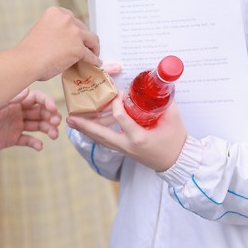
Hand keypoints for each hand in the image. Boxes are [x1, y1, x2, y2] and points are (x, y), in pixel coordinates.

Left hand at [0, 88, 62, 157]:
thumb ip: (9, 100)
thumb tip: (27, 90)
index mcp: (12, 101)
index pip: (35, 98)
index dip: (46, 102)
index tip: (53, 110)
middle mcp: (15, 111)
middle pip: (39, 112)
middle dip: (50, 116)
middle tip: (56, 123)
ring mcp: (14, 125)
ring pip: (37, 125)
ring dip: (47, 129)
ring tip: (53, 135)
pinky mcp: (12, 138)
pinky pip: (28, 140)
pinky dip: (35, 143)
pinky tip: (39, 146)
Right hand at [21, 7, 100, 81]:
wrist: (26, 62)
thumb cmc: (29, 51)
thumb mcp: (41, 30)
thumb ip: (55, 30)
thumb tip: (66, 41)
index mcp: (55, 12)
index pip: (72, 19)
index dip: (77, 29)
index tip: (78, 36)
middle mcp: (66, 19)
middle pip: (84, 28)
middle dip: (85, 39)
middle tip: (87, 47)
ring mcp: (74, 33)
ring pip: (92, 40)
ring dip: (94, 47)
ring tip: (94, 54)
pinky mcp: (78, 48)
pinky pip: (91, 55)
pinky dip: (94, 60)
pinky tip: (95, 63)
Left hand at [66, 93, 186, 171]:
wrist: (177, 162)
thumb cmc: (175, 140)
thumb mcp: (173, 118)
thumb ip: (164, 101)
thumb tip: (156, 85)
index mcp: (138, 136)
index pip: (120, 117)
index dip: (116, 103)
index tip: (118, 93)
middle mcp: (127, 145)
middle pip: (101, 134)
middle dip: (85, 125)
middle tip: (69, 117)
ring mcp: (124, 150)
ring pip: (100, 139)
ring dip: (86, 130)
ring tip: (71, 122)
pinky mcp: (123, 151)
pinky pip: (106, 142)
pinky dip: (95, 134)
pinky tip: (86, 128)